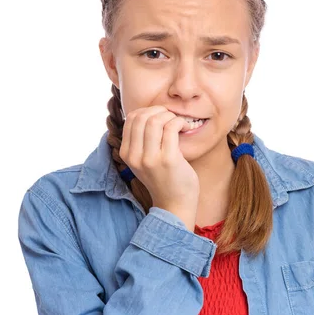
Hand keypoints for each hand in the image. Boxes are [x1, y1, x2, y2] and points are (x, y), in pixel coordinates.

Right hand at [119, 105, 198, 229]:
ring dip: (171, 116)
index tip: (161, 116)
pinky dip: (180, 122)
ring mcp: (150, 159)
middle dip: (160, 111)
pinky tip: (186, 128)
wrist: (175, 203)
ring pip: (156, 120)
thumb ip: (141, 140)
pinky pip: (171, 127)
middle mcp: (135, 156)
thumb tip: (148, 113)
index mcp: (127, 154)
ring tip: (180, 124)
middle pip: (143, 117)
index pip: (131, 118)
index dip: (148, 111)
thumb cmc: (164, 178)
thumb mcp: (144, 160)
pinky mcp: (168, 160)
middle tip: (172, 118)